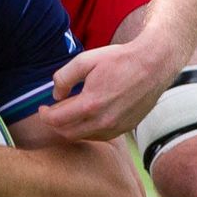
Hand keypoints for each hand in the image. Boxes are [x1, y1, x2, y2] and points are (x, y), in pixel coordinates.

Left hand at [40, 40, 180, 141]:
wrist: (154, 64)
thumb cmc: (120, 59)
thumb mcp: (85, 60)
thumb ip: (64, 77)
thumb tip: (56, 94)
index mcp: (90, 104)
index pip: (57, 120)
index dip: (45, 116)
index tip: (43, 109)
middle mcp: (103, 121)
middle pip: (67, 133)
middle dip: (56, 124)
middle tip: (53, 112)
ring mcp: (116, 128)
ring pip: (84, 137)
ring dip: (72, 128)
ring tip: (70, 113)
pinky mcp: (126, 128)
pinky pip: (100, 136)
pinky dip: (89, 130)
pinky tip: (88, 116)